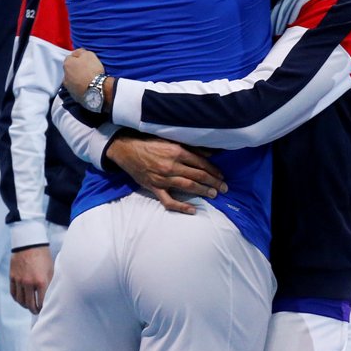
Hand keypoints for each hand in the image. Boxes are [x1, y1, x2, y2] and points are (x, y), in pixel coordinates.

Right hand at [10, 246, 53, 313]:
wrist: (30, 243)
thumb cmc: (43, 256)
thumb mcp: (50, 269)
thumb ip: (49, 283)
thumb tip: (50, 296)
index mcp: (41, 281)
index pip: (42, 302)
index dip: (43, 308)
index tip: (45, 310)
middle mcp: (29, 283)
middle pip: (30, 304)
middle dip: (34, 310)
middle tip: (37, 312)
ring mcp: (19, 281)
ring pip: (20, 301)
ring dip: (25, 306)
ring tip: (29, 306)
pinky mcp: (12, 277)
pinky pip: (13, 293)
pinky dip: (17, 299)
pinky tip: (21, 300)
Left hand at [63, 48, 104, 104]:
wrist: (97, 89)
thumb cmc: (92, 70)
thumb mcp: (89, 55)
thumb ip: (81, 52)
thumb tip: (77, 53)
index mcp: (67, 64)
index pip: (70, 57)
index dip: (78, 58)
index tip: (86, 60)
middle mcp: (64, 76)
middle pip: (70, 70)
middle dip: (76, 69)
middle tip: (87, 70)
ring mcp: (68, 87)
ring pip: (72, 80)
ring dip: (77, 79)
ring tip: (88, 80)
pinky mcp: (74, 96)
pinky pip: (76, 90)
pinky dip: (80, 88)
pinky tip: (88, 87)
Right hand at [109, 133, 225, 214]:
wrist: (126, 150)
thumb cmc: (150, 143)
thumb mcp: (170, 140)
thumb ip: (190, 147)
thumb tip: (210, 152)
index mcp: (177, 151)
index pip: (201, 163)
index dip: (213, 170)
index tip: (221, 176)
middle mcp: (171, 165)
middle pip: (197, 176)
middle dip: (213, 182)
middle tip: (224, 188)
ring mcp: (162, 178)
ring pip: (188, 187)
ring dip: (203, 191)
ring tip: (214, 195)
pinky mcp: (154, 188)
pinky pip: (169, 201)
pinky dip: (181, 207)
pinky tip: (192, 210)